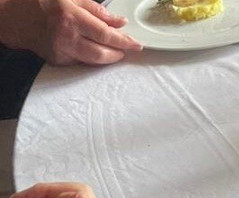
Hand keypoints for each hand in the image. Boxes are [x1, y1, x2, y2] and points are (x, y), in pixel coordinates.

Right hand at [0, 0, 140, 64]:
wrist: (13, 16)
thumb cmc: (42, 2)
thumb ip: (97, 11)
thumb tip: (120, 23)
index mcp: (70, 17)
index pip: (105, 35)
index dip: (124, 41)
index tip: (136, 44)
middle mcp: (65, 37)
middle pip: (102, 53)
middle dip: (118, 53)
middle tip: (127, 48)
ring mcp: (60, 51)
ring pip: (93, 61)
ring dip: (107, 57)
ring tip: (114, 51)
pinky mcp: (57, 60)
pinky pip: (80, 61)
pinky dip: (90, 57)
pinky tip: (92, 49)